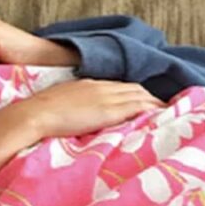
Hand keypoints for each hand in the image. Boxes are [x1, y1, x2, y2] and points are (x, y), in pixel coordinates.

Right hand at [14, 79, 165, 137]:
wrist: (34, 115)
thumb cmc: (39, 115)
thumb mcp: (58, 107)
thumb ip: (71, 109)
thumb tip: (73, 121)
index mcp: (87, 85)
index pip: (119, 86)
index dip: (134, 94)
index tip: (143, 102)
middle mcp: (100, 86)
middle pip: (134, 88)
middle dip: (150, 97)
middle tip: (164, 108)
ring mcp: (106, 97)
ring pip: (140, 95)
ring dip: (155, 104)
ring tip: (170, 114)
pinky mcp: (110, 110)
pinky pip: (139, 106)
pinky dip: (153, 110)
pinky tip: (163, 117)